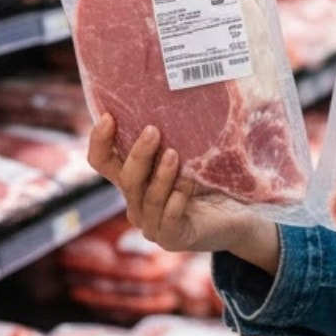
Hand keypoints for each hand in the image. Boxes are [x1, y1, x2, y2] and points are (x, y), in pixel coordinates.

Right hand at [87, 115, 278, 270]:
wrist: (237, 216)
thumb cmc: (210, 180)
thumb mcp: (188, 155)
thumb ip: (172, 138)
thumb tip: (169, 97)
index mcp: (134, 180)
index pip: (102, 162)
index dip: (99, 141)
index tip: (108, 117)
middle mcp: (136, 202)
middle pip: (124, 179)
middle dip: (137, 154)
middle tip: (153, 130)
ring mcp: (152, 223)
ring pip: (146, 198)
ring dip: (160, 175)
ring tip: (173, 154)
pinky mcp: (172, 238)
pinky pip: (168, 220)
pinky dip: (175, 201)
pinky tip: (186, 187)